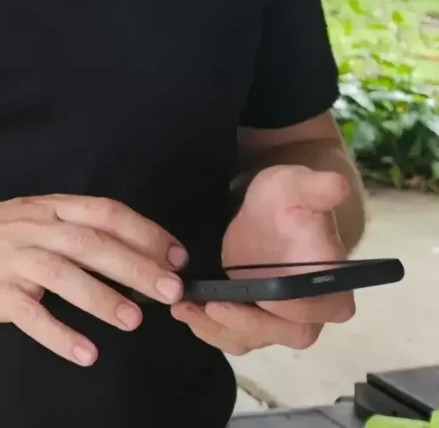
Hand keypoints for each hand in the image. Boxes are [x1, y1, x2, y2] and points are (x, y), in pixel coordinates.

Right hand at [0, 194, 187, 366]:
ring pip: (60, 275)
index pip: (103, 212)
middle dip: (132, 266)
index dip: (142, 232)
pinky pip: (30, 316)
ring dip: (99, 297)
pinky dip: (58, 335)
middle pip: (88, 244)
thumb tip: (148, 254)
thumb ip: (85, 229)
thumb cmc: (5, 231)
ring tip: (132, 320)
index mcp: (52, 207)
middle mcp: (34, 229)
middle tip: (169, 291)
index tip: (175, 257)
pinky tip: (85, 352)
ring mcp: (13, 260)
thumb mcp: (42, 215)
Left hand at [172, 166, 353, 354]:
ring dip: (218, 329)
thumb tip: (337, 183)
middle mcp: (310, 312)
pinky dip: (208, 329)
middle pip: (284, 333)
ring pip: (253, 339)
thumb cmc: (285, 198)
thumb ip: (317, 187)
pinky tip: (185, 310)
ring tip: (185, 308)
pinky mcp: (251, 319)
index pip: (316, 308)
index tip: (262, 298)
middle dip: (246, 324)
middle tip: (211, 306)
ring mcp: (278, 320)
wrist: (266, 211)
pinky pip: (233, 336)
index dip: (291, 308)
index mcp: (331, 284)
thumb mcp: (297, 186)